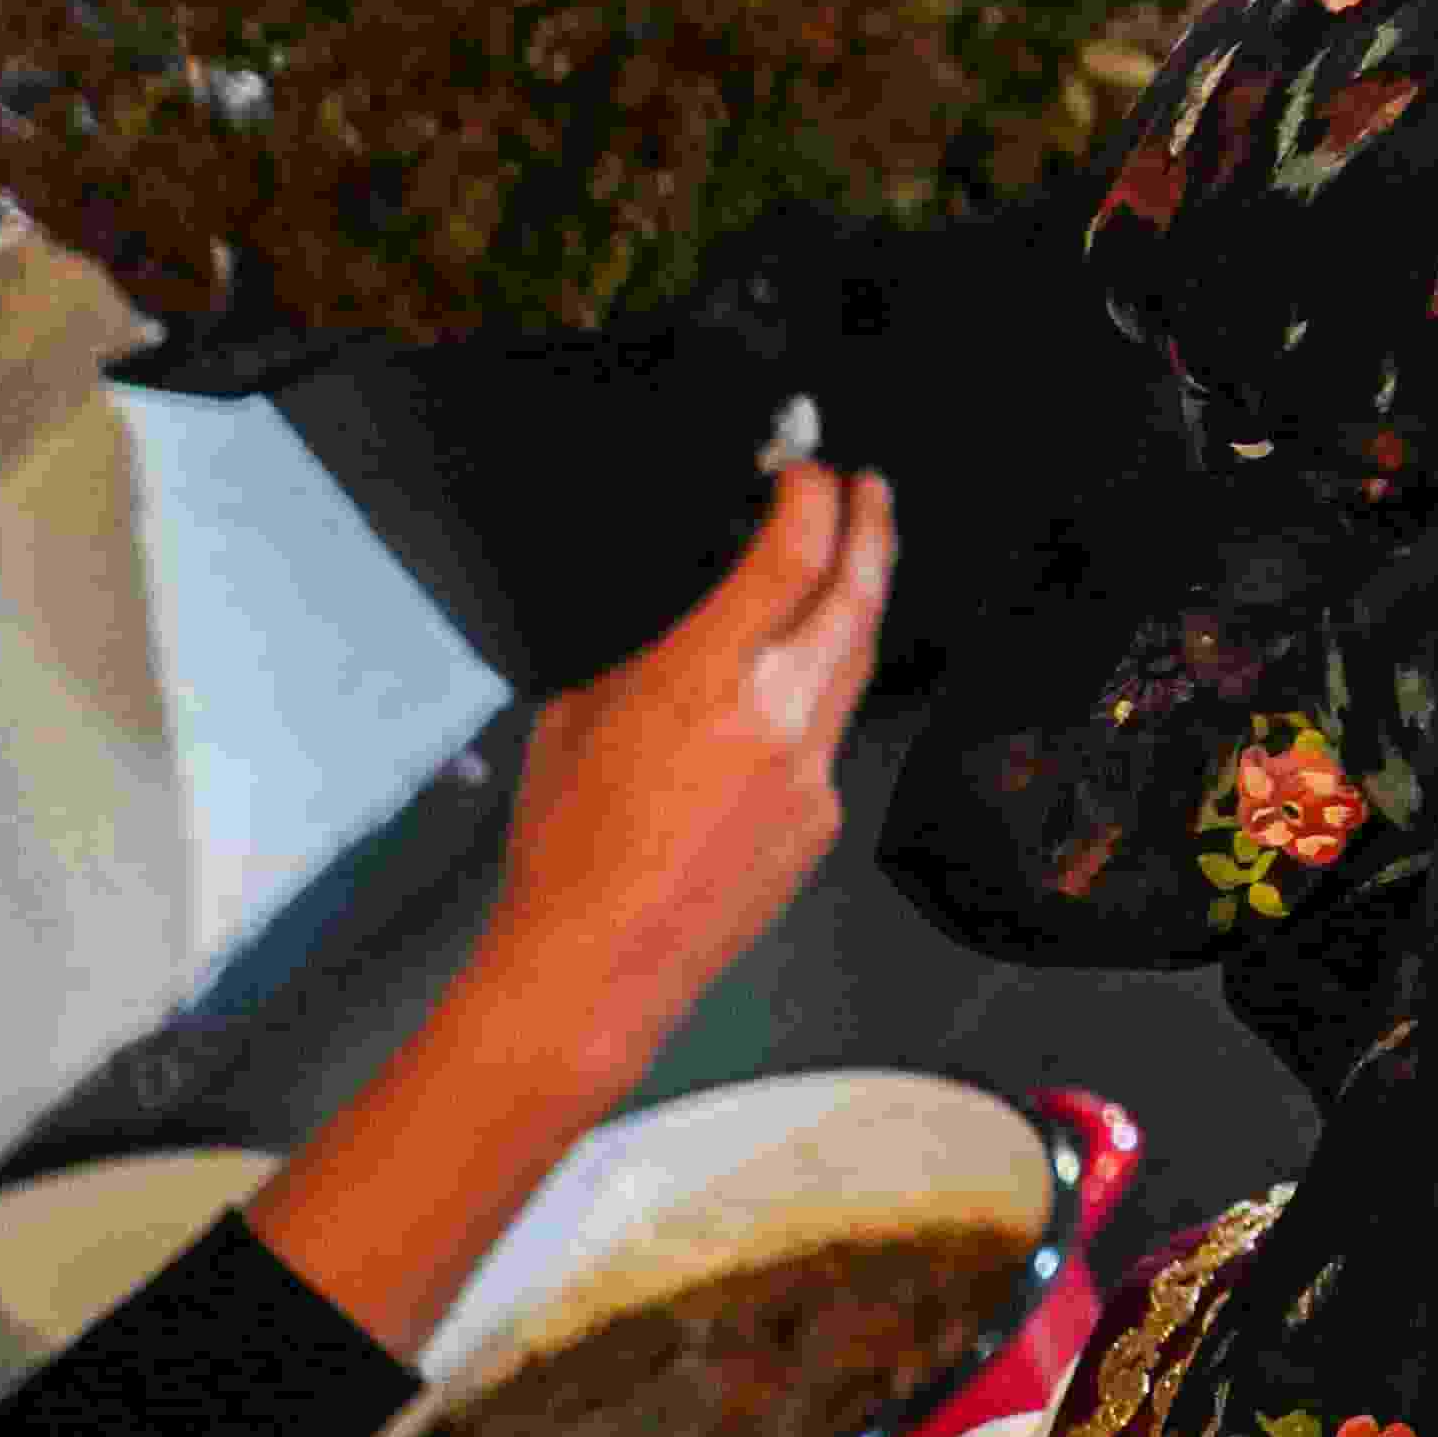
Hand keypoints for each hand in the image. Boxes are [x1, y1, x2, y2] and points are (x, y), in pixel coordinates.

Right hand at [248, 460, 898, 1359]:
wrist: (594, 964)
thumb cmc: (565, 850)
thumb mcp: (578, 718)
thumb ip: (651, 660)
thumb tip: (694, 627)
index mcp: (706, 679)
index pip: (789, 559)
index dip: (811, 500)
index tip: (811, 472)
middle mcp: (778, 716)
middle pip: (855, 598)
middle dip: (870, 532)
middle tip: (872, 491)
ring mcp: (812, 770)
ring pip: (856, 667)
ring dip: (858, 607)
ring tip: (854, 567)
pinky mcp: (823, 818)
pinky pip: (832, 737)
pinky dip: (819, 701)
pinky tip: (789, 700)